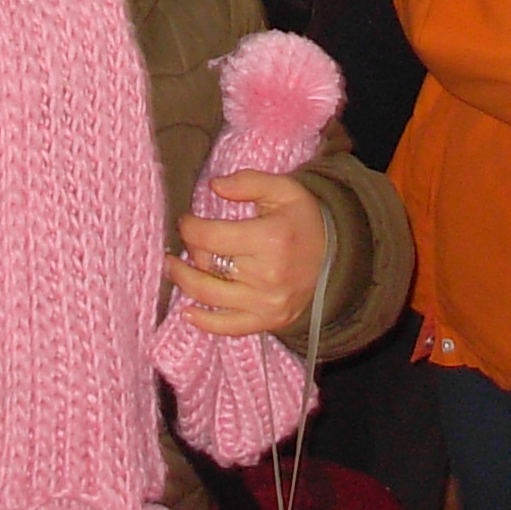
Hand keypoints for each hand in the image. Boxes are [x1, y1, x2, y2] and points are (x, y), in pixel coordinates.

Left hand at [169, 169, 330, 337]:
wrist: (337, 257)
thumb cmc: (303, 220)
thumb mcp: (284, 190)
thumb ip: (249, 182)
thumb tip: (215, 186)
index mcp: (271, 238)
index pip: (211, 236)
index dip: (190, 227)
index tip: (186, 221)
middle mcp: (268, 274)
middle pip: (207, 265)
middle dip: (188, 252)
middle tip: (183, 243)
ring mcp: (267, 302)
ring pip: (210, 296)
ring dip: (185, 282)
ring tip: (174, 269)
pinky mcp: (269, 321)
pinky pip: (229, 327)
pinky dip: (204, 322)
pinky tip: (188, 311)